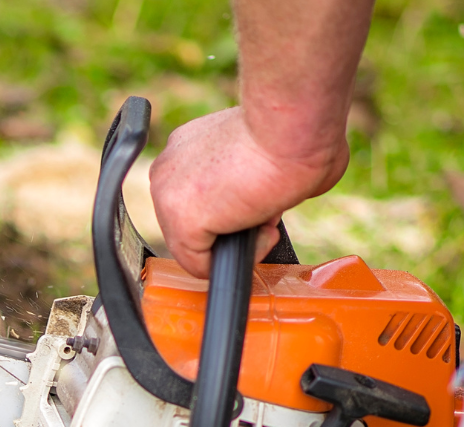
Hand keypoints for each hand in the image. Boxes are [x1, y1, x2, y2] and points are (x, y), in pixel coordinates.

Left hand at [149, 106, 350, 276]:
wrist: (292, 124)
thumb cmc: (296, 130)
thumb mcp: (262, 152)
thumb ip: (250, 178)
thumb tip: (270, 202)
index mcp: (186, 148)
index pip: (198, 198)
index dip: (235, 207)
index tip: (262, 197)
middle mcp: (168, 169)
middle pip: (194, 223)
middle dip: (234, 225)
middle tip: (268, 207)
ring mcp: (167, 196)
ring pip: (196, 247)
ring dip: (237, 240)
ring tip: (268, 216)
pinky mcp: (181, 222)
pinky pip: (202, 265)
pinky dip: (238, 257)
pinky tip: (263, 231)